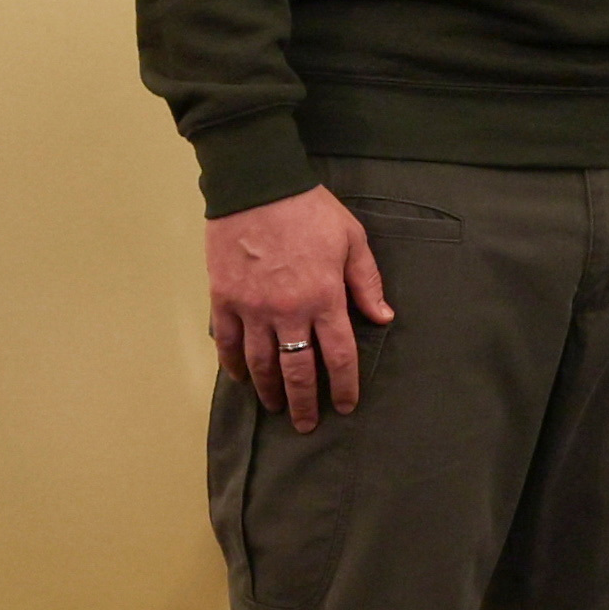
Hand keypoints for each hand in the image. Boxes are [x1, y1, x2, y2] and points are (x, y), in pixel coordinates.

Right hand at [209, 185, 391, 429]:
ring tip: (275, 407)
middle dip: (304, 403)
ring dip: (269, 391)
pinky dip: (233, 365)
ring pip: (261, 364)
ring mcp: (252, 308)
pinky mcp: (224, 299)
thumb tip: (384, 318)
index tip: (345, 406)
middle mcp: (288, 312)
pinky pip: (227, 343)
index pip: (338, 357)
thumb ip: (367, 282)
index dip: (343, 387)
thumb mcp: (352, 239)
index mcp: (324, 298)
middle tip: (307, 424)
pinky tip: (242, 379)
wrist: (257, 185)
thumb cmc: (309, 209)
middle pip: (298, 371)